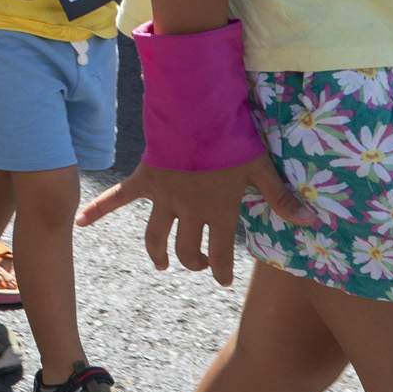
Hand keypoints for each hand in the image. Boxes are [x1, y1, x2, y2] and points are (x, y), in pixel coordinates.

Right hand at [76, 156, 321, 286]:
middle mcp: (189, 211)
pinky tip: (80, 223)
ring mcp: (164, 198)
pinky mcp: (145, 180)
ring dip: (159, 253)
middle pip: (187, 250)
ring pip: (157, 237)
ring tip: (162, 263)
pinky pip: (117, 199)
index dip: (223, 272)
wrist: (195, 112)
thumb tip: (312, 222)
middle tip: (200, 262)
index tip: (223, 279)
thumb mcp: (261, 167)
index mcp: (219, 211)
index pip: (222, 254)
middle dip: (194, 262)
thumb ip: (281, 197)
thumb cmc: (232, 137)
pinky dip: (98, 211)